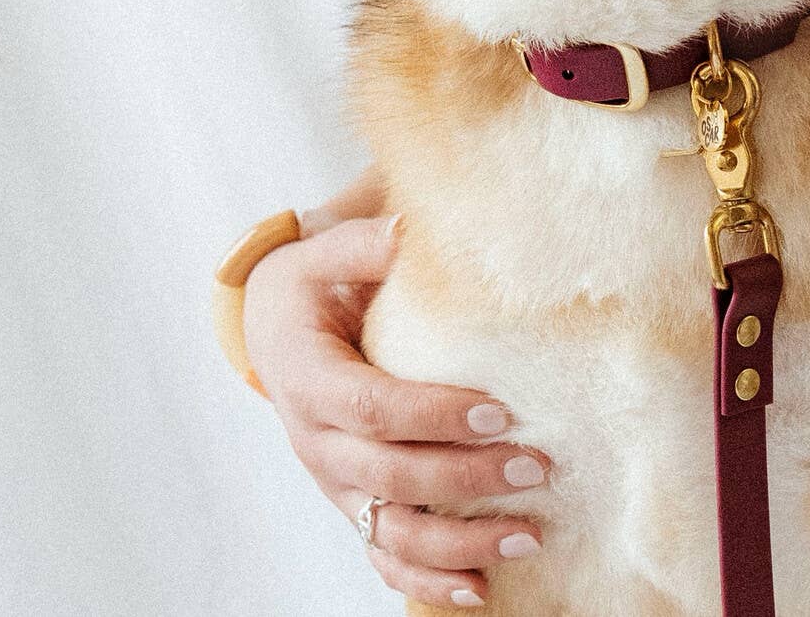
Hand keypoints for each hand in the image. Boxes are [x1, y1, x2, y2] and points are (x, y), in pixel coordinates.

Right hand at [244, 211, 549, 607]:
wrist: (271, 328)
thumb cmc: (310, 286)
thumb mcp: (323, 253)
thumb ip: (364, 243)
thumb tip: (410, 229)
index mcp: (308, 379)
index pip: (371, 407)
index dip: (433, 415)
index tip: (498, 409)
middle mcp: (317, 442)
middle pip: (390, 475)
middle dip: (467, 476)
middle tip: (538, 465)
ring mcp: (334, 482)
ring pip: (391, 531)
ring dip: (459, 543)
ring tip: (529, 536)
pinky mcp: (352, 502)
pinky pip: (384, 555)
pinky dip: (428, 580)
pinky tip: (479, 590)